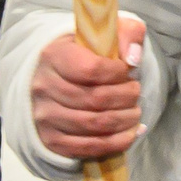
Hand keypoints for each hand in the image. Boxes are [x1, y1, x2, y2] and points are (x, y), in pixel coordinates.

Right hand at [33, 16, 149, 161]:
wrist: (55, 76)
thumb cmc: (86, 53)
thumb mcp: (106, 33)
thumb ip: (127, 34)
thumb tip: (134, 58)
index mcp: (55, 56)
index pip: (91, 69)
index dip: (118, 73)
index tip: (128, 71)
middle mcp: (44, 87)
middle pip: (95, 99)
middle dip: (126, 98)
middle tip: (136, 93)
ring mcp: (44, 116)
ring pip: (93, 124)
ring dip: (124, 120)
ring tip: (135, 113)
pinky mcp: (50, 140)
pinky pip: (86, 147)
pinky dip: (114, 143)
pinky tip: (130, 134)